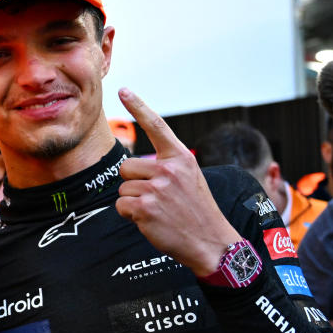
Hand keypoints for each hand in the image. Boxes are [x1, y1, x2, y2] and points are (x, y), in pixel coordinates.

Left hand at [115, 88, 240, 275]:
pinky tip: (151, 221)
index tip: (123, 89)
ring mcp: (156, 188)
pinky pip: (121, 206)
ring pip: (123, 188)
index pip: (157, 126)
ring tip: (158, 211)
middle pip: (126, 167)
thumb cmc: (196, 211)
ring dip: (134, 201)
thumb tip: (135, 166)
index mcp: (180, 158)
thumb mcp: (190, 179)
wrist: (211, 243)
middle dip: (135, 183)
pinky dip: (130, 216)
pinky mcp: (145, 208)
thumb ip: (166, 167)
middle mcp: (168, 169)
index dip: (138, 106)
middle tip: (158, 198)